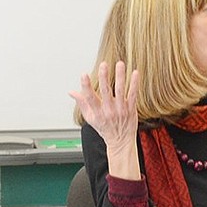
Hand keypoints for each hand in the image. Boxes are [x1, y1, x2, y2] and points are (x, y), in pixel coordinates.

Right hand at [70, 61, 140, 179]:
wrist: (121, 142)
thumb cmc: (105, 129)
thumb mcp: (90, 118)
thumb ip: (81, 103)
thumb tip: (72, 92)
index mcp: (97, 113)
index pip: (90, 98)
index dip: (86, 86)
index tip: (83, 75)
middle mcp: (109, 111)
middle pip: (106, 92)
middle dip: (104, 78)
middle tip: (103, 65)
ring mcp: (121, 110)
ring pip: (121, 91)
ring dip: (120, 77)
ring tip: (119, 64)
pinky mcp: (131, 109)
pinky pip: (133, 95)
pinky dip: (134, 84)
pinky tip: (135, 73)